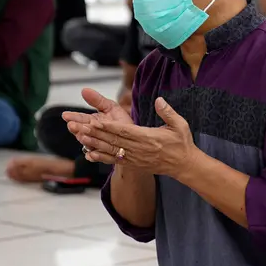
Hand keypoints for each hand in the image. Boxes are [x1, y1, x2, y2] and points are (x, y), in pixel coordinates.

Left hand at [69, 92, 198, 178]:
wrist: (184, 165)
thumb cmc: (182, 143)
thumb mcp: (180, 125)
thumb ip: (168, 112)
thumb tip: (159, 100)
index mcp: (149, 138)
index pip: (125, 132)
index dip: (110, 127)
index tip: (97, 121)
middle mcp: (140, 150)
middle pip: (114, 141)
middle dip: (97, 134)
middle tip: (81, 127)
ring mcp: (136, 158)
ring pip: (112, 150)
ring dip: (96, 144)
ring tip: (81, 137)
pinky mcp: (135, 164)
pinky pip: (115, 161)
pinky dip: (102, 157)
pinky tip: (90, 153)